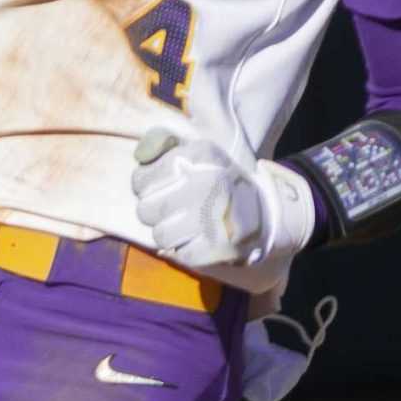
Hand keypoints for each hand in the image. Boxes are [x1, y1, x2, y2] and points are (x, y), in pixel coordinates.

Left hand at [131, 127, 318, 294]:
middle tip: (174, 210)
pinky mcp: (214, 246)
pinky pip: (176, 254)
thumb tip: (141, 154)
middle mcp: (208, 183)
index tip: (161, 188)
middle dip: (154, 213)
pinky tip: (198, 238)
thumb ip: (162, 146)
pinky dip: (183, 250)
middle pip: (145, 209)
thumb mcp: (195, 154)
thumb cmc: (216, 183)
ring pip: (159, 235)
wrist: (259, 214)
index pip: (141, 179)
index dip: (144, 188)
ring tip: (187, 224)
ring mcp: (212, 216)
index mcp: (201, 155)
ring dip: (168, 233)